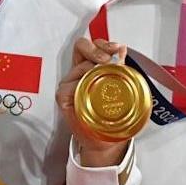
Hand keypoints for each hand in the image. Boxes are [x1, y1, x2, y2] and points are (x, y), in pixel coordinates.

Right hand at [56, 38, 129, 166]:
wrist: (105, 140)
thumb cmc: (112, 115)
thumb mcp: (121, 89)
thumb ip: (120, 68)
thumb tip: (122, 49)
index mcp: (94, 66)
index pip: (94, 45)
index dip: (103, 43)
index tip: (117, 49)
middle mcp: (80, 71)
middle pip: (81, 47)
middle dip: (95, 49)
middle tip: (107, 60)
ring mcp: (71, 83)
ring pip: (76, 66)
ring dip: (91, 69)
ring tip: (103, 78)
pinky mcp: (63, 97)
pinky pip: (67, 87)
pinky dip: (77, 87)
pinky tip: (87, 92)